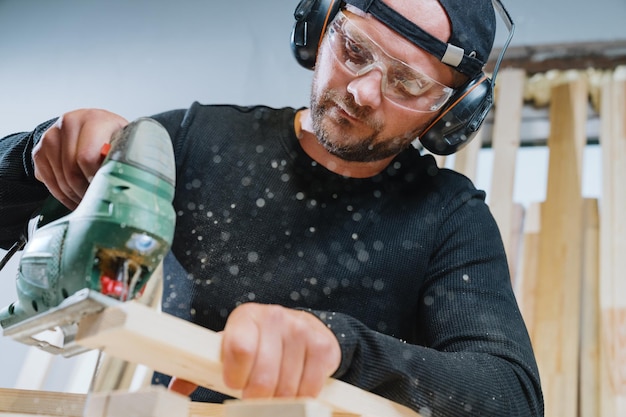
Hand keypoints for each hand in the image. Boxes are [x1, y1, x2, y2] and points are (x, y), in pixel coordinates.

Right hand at [32, 108, 127, 208]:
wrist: (91, 127)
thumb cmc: (113, 138)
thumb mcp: (124, 143)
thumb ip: (123, 157)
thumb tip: (124, 183)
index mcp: (95, 119)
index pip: (87, 157)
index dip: (96, 179)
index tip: (105, 192)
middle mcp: (70, 122)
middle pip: (72, 170)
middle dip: (85, 192)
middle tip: (97, 203)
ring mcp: (51, 135)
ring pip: (60, 178)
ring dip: (74, 196)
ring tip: (88, 203)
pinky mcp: (39, 149)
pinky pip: (48, 180)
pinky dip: (62, 195)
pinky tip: (74, 200)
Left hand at [168, 303, 340, 398]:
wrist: (298, 326)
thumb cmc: (258, 341)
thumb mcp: (230, 347)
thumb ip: (201, 368)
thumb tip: (176, 387)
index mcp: (245, 317)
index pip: (239, 348)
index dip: (236, 375)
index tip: (234, 385)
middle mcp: (275, 318)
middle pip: (263, 377)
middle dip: (256, 397)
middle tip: (254, 397)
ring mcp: (301, 330)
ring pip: (287, 387)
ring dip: (279, 398)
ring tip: (274, 390)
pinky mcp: (323, 345)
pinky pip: (311, 386)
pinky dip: (302, 395)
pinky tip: (295, 385)